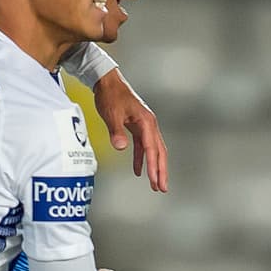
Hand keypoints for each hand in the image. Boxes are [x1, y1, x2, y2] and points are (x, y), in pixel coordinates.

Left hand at [93, 69, 167, 191]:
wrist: (107, 81)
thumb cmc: (110, 96)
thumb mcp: (111, 114)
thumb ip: (117, 131)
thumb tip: (121, 147)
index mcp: (146, 122)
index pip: (152, 148)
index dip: (154, 166)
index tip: (155, 181)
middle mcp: (149, 124)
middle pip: (159, 152)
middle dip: (161, 171)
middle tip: (162, 188)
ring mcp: (145, 126)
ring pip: (154, 150)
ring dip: (155, 167)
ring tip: (155, 185)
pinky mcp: (137, 127)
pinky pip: (143, 147)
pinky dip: (142, 159)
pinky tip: (138, 171)